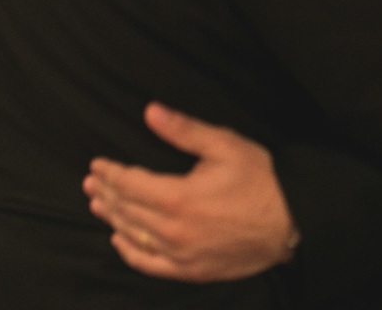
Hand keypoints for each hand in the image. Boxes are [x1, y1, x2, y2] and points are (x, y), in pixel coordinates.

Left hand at [82, 102, 297, 281]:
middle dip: (104, 193)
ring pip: (132, 236)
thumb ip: (184, 131)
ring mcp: (180, 254)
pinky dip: (129, 253)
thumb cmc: (262, 181)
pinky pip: (149, 264)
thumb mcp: (225, 145)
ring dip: (111, 218)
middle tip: (91, 182)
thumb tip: (150, 112)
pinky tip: (120, 241)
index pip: (129, 183)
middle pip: (126, 209)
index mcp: (178, 196)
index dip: (110, 172)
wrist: (291, 222)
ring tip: (98, 204)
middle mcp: (173, 229)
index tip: (98, 164)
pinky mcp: (190, 269)